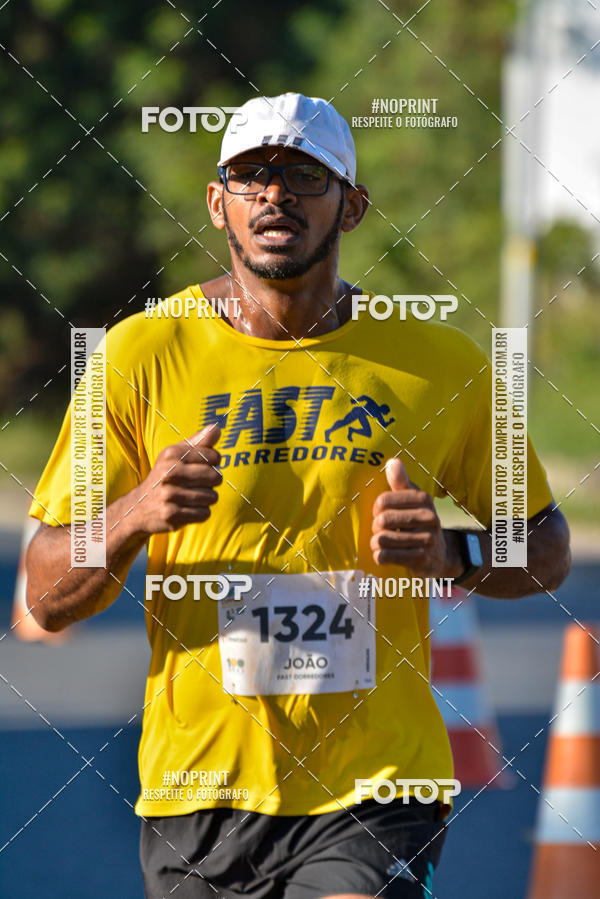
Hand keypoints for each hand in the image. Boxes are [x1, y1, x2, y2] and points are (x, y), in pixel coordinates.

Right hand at [130, 424, 222, 535]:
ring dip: (206, 499)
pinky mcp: (171, 515)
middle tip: (198, 484)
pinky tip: (187, 509)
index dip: (214, 463)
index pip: (213, 456)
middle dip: (212, 482)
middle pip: (215, 477)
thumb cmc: (165, 476)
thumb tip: (217, 428)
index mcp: (172, 454)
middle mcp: (169, 473)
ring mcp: (169, 495)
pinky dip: (200, 513)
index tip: (203, 466)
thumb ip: (199, 442)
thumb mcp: (177, 455)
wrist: (139, 506)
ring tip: (191, 497)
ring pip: (212, 497)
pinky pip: (204, 513)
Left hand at [370, 458, 461, 576]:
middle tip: (381, 530)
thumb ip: (400, 482)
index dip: (376, 508)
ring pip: (382, 539)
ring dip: (376, 543)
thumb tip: (392, 462)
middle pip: (382, 520)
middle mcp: (429, 518)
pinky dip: (380, 556)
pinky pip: (385, 556)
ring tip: (382, 543)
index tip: (381, 513)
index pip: (383, 500)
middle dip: (376, 527)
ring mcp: (427, 540)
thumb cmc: (417, 522)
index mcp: (424, 499)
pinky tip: (385, 554)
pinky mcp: (420, 559)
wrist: (439, 554)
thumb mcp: (412, 501)